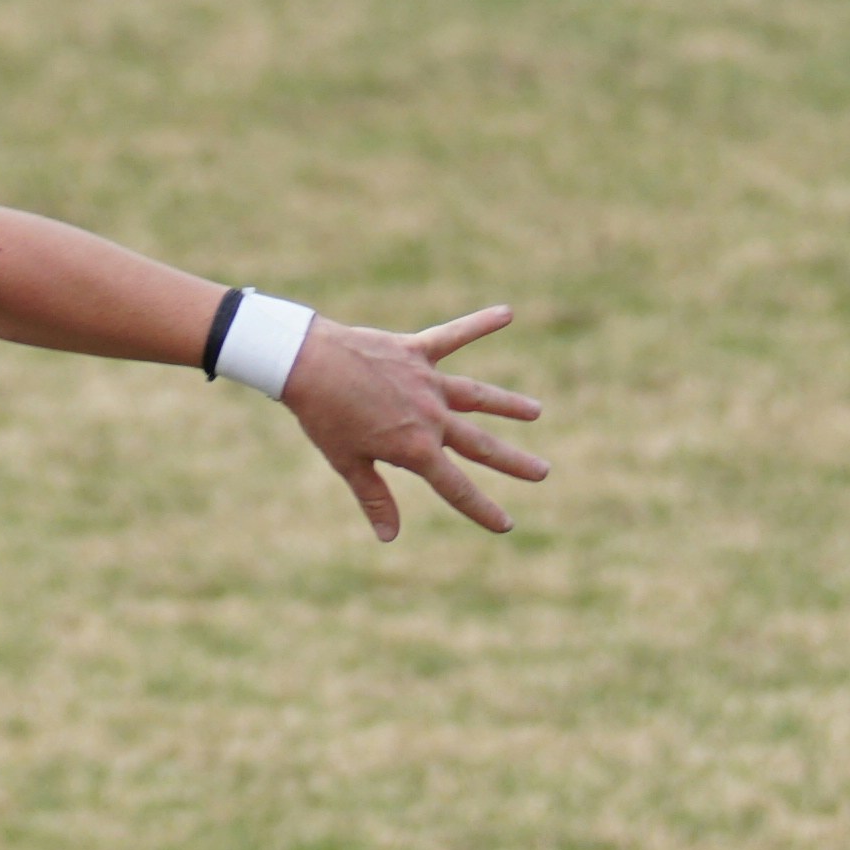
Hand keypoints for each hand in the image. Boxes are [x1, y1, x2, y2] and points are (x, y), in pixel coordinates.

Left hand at [285, 304, 548, 541]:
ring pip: (477, 396)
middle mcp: (430, 416)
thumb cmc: (323, 417)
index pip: (455, 488)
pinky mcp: (416, 351)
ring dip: (508, 404)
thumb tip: (390, 536)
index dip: (481, 509)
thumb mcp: (347, 463)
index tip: (506, 524)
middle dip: (512, 461)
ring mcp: (427, 382)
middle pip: (479, 444)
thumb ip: (375, 497)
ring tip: (536, 412)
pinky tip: (507, 313)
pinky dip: (479, 324)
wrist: (306, 364)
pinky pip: (453, 335)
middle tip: (543, 472)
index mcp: (414, 449)